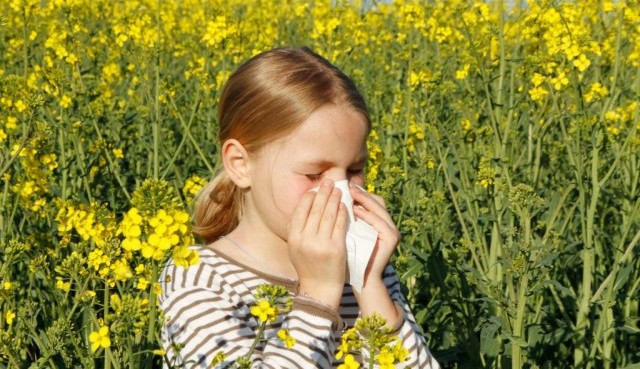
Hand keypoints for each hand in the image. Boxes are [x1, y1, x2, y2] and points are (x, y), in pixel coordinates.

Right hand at [288, 179, 347, 307]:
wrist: (320, 288)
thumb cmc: (308, 265)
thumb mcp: (295, 247)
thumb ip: (297, 228)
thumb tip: (304, 203)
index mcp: (293, 237)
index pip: (301, 209)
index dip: (310, 196)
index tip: (316, 187)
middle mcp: (305, 239)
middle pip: (315, 209)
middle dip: (323, 192)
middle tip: (329, 181)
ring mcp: (320, 244)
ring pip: (328, 214)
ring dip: (334, 199)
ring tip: (339, 190)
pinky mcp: (335, 248)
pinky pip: (339, 225)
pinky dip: (342, 213)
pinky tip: (345, 206)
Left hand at [350, 183, 400, 284]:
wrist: (361, 278)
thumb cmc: (351, 256)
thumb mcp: (349, 233)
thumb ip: (348, 218)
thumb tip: (334, 198)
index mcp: (380, 223)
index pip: (372, 200)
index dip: (360, 193)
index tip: (344, 187)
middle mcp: (389, 225)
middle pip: (377, 201)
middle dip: (362, 193)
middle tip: (347, 187)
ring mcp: (393, 232)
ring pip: (379, 209)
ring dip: (364, 200)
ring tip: (349, 195)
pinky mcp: (392, 239)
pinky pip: (379, 222)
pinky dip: (367, 215)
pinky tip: (355, 211)